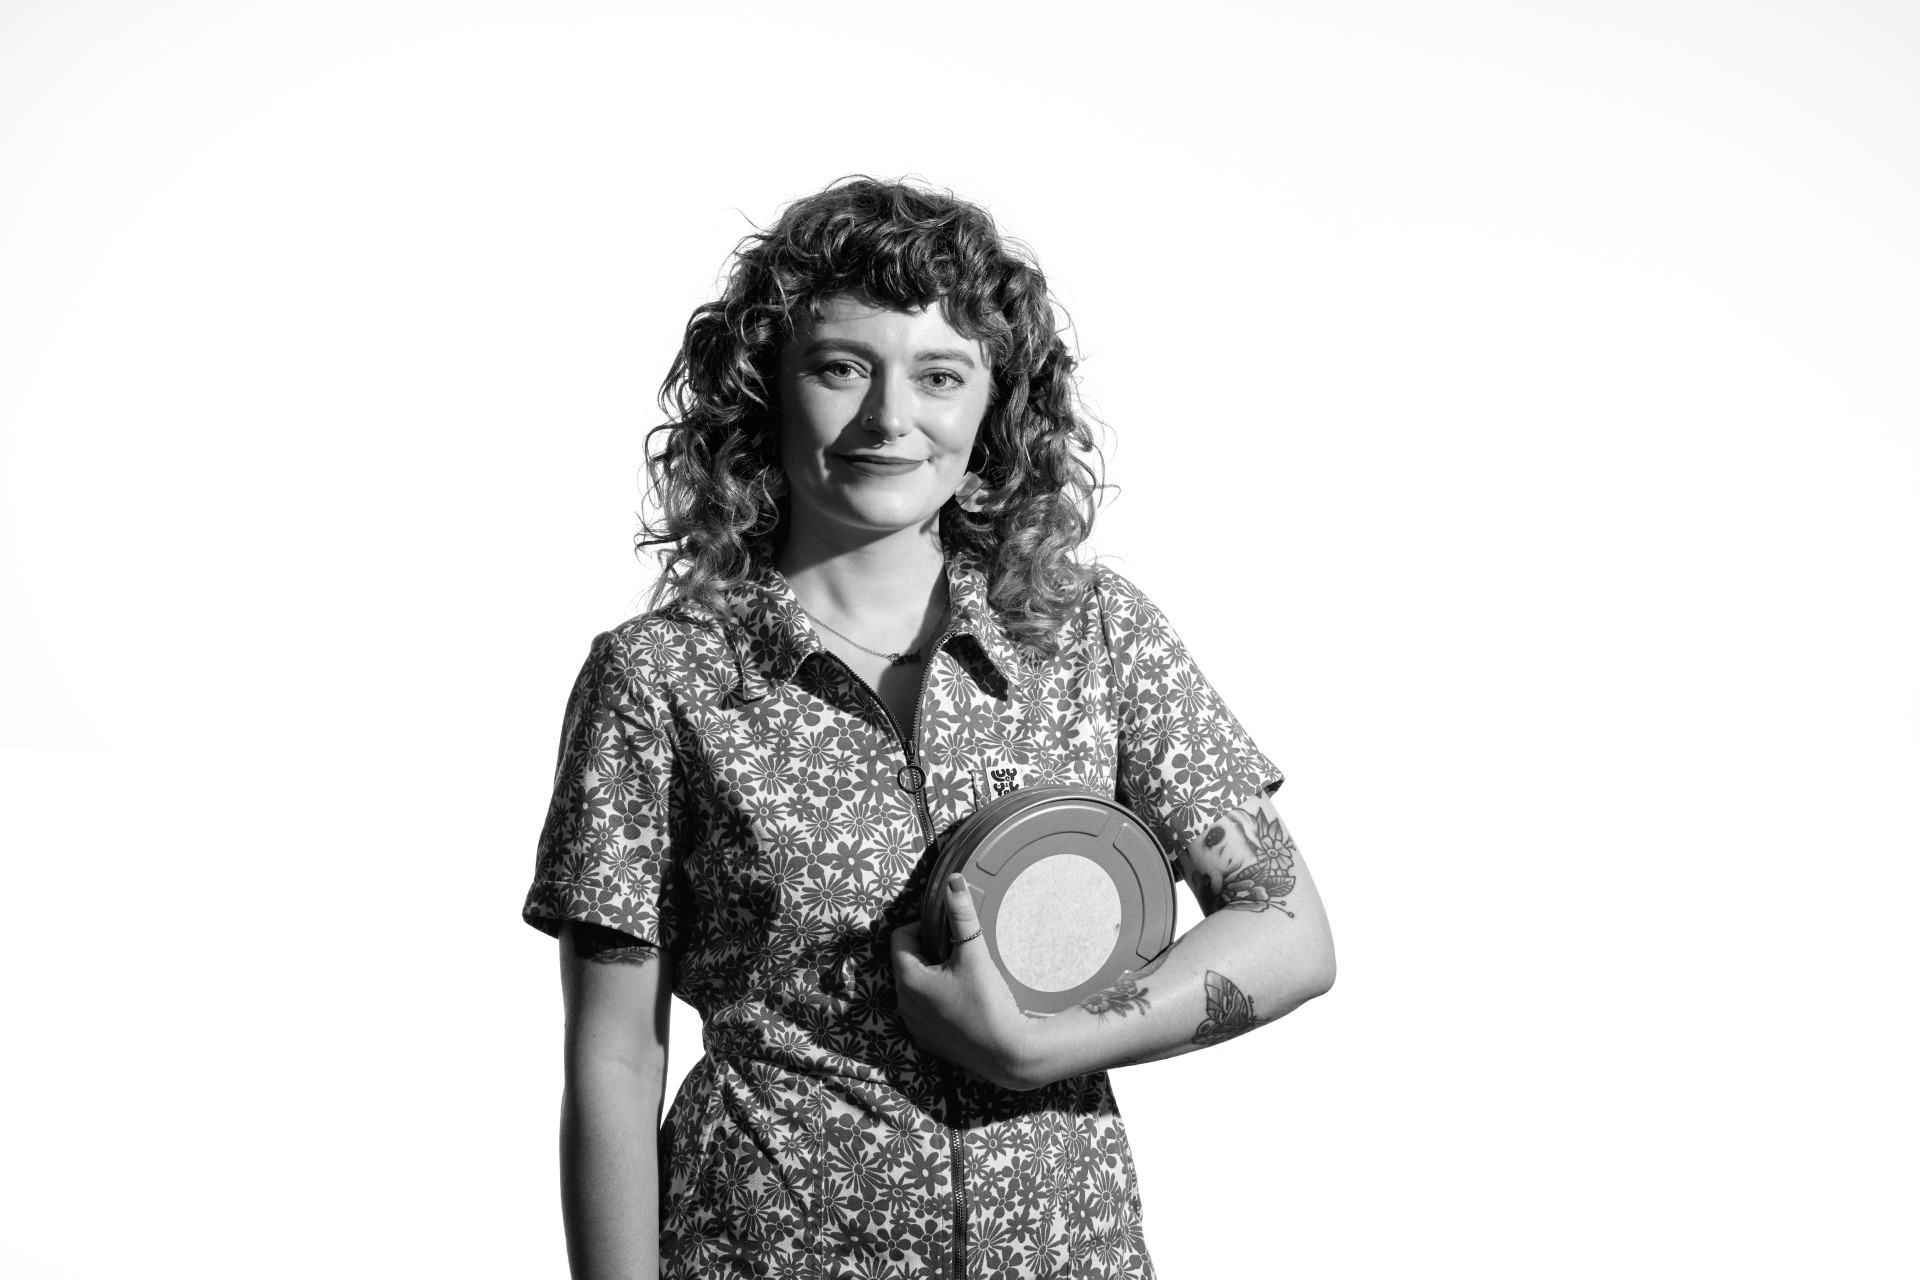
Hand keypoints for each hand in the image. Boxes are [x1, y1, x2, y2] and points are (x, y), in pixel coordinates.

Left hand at [890, 874, 1054, 1091]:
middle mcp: (902, 1003)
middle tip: (957, 953)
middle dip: (927, 951)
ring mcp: (913, 1025)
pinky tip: (961, 1002)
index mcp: (908, 979)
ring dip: (930, 976)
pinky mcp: (926, 1041)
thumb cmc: (989, 1002)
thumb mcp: (974, 954)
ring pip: (913, 987)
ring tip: (961, 977)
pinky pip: (922, 1011)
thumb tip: (953, 880)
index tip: (947, 932)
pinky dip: (935, 1001)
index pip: (900, 937)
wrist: (1007, 1053)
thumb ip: (962, 915)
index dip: (922, 927)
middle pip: (906, 962)